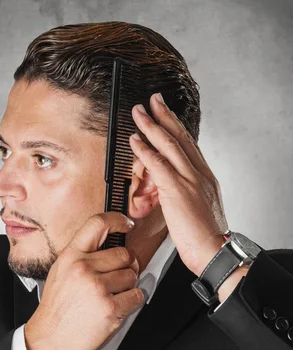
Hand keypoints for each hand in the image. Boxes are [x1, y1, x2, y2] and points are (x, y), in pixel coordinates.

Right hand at [24, 212, 143, 349]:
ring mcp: (97, 288)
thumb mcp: (61, 272)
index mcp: (71, 256)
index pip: (97, 224)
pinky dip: (132, 302)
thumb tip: (111, 247)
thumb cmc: (56, 308)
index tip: (127, 224)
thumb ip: (82, 257)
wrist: (49, 339)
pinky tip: (116, 307)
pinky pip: (137, 296)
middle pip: (124, 254)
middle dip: (126, 266)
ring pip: (132, 276)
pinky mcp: (110, 308)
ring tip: (109, 297)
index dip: (118, 220)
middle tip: (116, 279)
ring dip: (127, 287)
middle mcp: (83, 268)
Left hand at [129, 93, 228, 276]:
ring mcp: (189, 179)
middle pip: (180, 137)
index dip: (177, 127)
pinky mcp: (177, 189)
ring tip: (139, 112)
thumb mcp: (201, 209)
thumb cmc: (206, 237)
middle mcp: (199, 173)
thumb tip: (175, 193)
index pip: (190, 146)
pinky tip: (135, 140)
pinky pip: (157, 164)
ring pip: (168, 145)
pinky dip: (144, 150)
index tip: (168, 115)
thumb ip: (189, 195)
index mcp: (206, 177)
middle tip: (153, 100)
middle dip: (165, 116)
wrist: (214, 250)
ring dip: (151, 126)